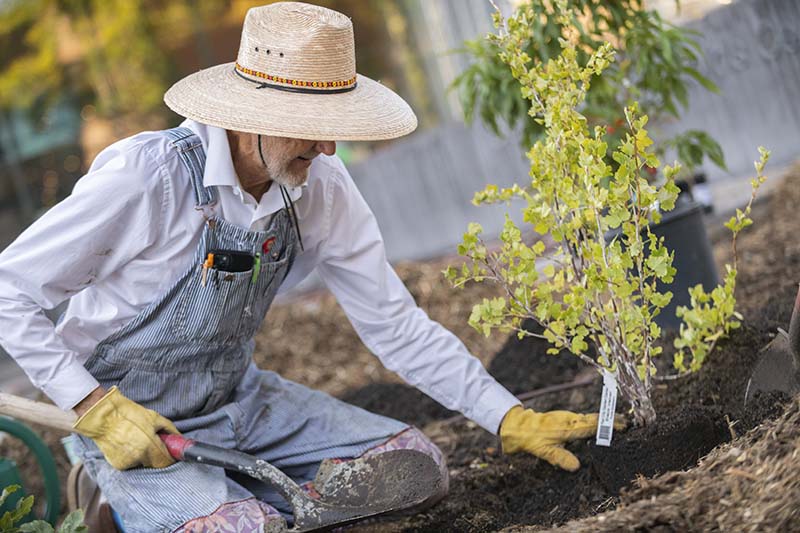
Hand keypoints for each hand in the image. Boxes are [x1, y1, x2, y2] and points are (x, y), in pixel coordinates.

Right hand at [72, 386, 179, 469]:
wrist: (104, 417)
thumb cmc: (128, 415)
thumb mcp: (154, 418)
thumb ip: (169, 429)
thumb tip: (178, 437)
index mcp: (149, 446)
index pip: (166, 461)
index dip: (171, 458)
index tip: (172, 453)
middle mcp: (138, 457)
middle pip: (155, 464)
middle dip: (158, 455)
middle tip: (155, 443)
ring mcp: (127, 462)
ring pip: (143, 464)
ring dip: (145, 456)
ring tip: (138, 441)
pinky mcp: (118, 465)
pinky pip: (132, 463)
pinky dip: (133, 457)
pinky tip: (129, 444)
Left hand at [499, 405, 625, 470]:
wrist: (519, 425)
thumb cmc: (532, 439)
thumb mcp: (544, 451)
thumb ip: (560, 458)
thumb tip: (577, 466)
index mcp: (568, 427)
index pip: (592, 425)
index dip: (608, 425)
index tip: (623, 425)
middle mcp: (570, 420)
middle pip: (595, 419)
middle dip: (612, 420)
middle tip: (629, 423)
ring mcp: (568, 417)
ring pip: (590, 418)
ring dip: (605, 420)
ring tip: (622, 424)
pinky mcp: (566, 418)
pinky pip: (584, 419)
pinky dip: (596, 422)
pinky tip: (602, 426)